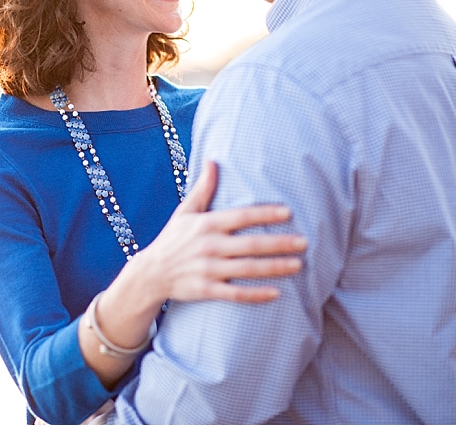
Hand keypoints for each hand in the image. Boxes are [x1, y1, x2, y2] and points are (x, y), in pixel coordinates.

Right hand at [133, 161, 305, 303]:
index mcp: (206, 224)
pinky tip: (276, 293)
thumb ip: (203, 188)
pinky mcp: (206, 290)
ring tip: (298, 265)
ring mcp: (208, 270)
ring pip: (247, 269)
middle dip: (279, 243)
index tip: (288, 212)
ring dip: (274, 267)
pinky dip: (256, 294)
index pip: (241, 217)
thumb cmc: (173, 239)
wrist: (150, 273)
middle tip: (305, 242)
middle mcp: (209, 246)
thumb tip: (213, 160)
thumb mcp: (185, 211)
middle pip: (250, 244)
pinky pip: (235, 294)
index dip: (265, 214)